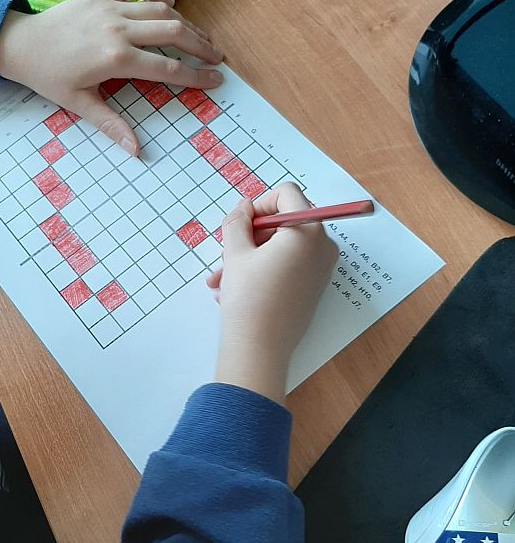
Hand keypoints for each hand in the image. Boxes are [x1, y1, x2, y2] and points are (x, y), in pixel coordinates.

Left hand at [0, 0, 222, 155]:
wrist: (19, 44)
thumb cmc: (48, 76)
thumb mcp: (79, 104)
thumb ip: (111, 124)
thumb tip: (135, 150)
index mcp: (116, 59)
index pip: (167, 68)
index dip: (195, 76)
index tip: (215, 80)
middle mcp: (118, 29)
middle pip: (173, 33)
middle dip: (200, 45)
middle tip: (217, 57)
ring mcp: (110, 8)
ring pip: (160, 10)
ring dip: (185, 22)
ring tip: (200, 36)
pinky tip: (169, 4)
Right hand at [209, 184, 337, 402]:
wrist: (260, 349)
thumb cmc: (249, 297)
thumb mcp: (235, 252)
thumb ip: (237, 221)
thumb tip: (243, 207)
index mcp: (307, 230)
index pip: (287, 194)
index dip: (260, 203)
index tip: (241, 223)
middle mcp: (322, 246)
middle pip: (284, 221)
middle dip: (250, 235)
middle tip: (226, 253)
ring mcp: (321, 267)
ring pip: (281, 246)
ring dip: (249, 256)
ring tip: (221, 279)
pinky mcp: (314, 286)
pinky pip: (287, 265)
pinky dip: (262, 270)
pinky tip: (234, 289)